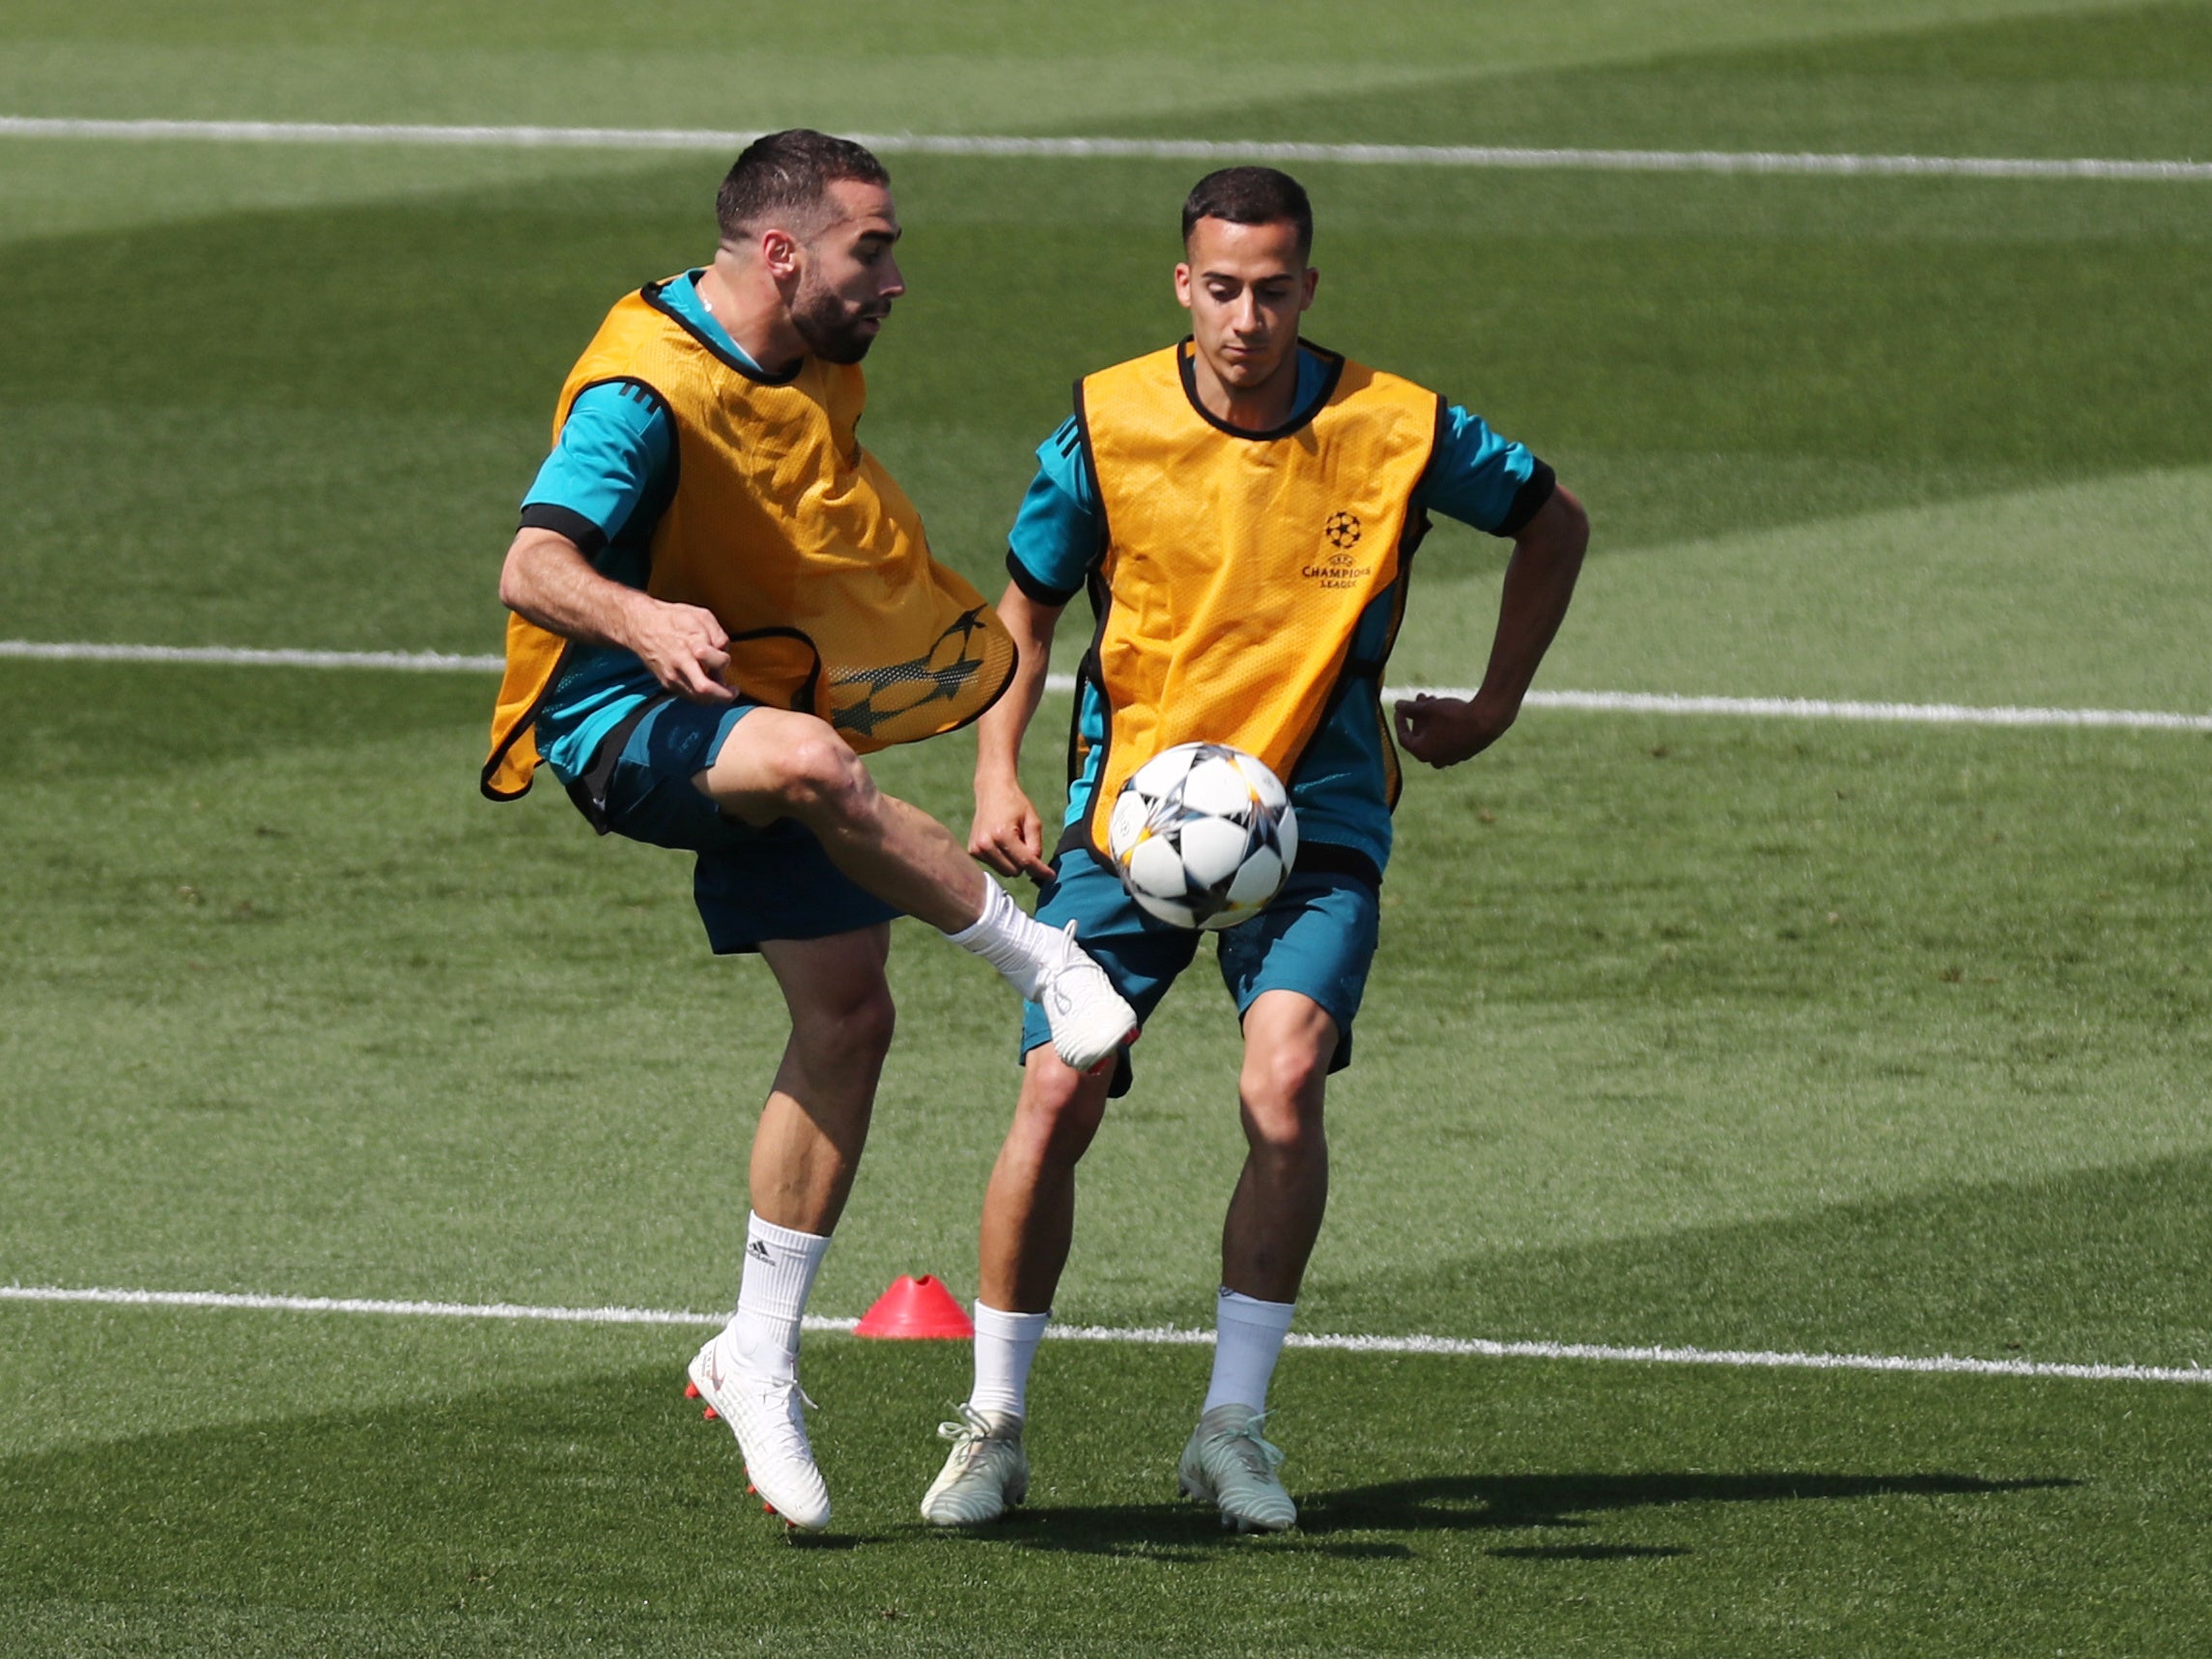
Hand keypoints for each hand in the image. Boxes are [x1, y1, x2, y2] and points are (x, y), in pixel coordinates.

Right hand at [628, 599, 735, 704]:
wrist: (641, 626)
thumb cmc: (673, 619)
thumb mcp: (701, 616)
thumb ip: (718, 634)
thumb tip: (724, 651)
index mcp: (691, 645)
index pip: (718, 662)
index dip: (724, 662)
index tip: (723, 658)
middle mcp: (680, 664)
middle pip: (705, 690)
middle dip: (724, 695)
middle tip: (733, 691)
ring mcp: (672, 677)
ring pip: (698, 698)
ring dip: (713, 696)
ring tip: (720, 687)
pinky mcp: (666, 683)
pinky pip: (689, 696)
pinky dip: (700, 694)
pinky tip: (704, 683)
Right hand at [969, 774, 1052, 879]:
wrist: (992, 790)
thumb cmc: (1015, 804)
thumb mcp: (1033, 821)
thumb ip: (1036, 846)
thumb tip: (1035, 869)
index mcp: (1002, 834)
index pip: (1026, 862)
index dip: (1041, 870)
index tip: (1052, 876)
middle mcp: (986, 844)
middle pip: (1015, 871)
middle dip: (1024, 863)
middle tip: (1024, 842)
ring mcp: (977, 848)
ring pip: (1005, 872)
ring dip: (1013, 862)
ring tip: (1011, 841)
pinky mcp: (973, 851)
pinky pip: (995, 866)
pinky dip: (1002, 859)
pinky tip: (1001, 842)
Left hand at [1394, 693, 1512, 767]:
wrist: (1487, 721)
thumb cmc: (1454, 715)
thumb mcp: (1427, 708)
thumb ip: (1409, 708)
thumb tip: (1397, 705)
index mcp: (1422, 752)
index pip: (1404, 737)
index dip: (1400, 721)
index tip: (1400, 708)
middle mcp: (1436, 759)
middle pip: (1421, 735)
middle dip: (1419, 715)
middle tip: (1422, 696)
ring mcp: (1452, 758)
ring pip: (1435, 736)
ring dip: (1432, 718)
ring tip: (1435, 699)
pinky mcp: (1465, 753)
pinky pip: (1449, 739)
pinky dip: (1444, 726)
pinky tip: (1449, 710)